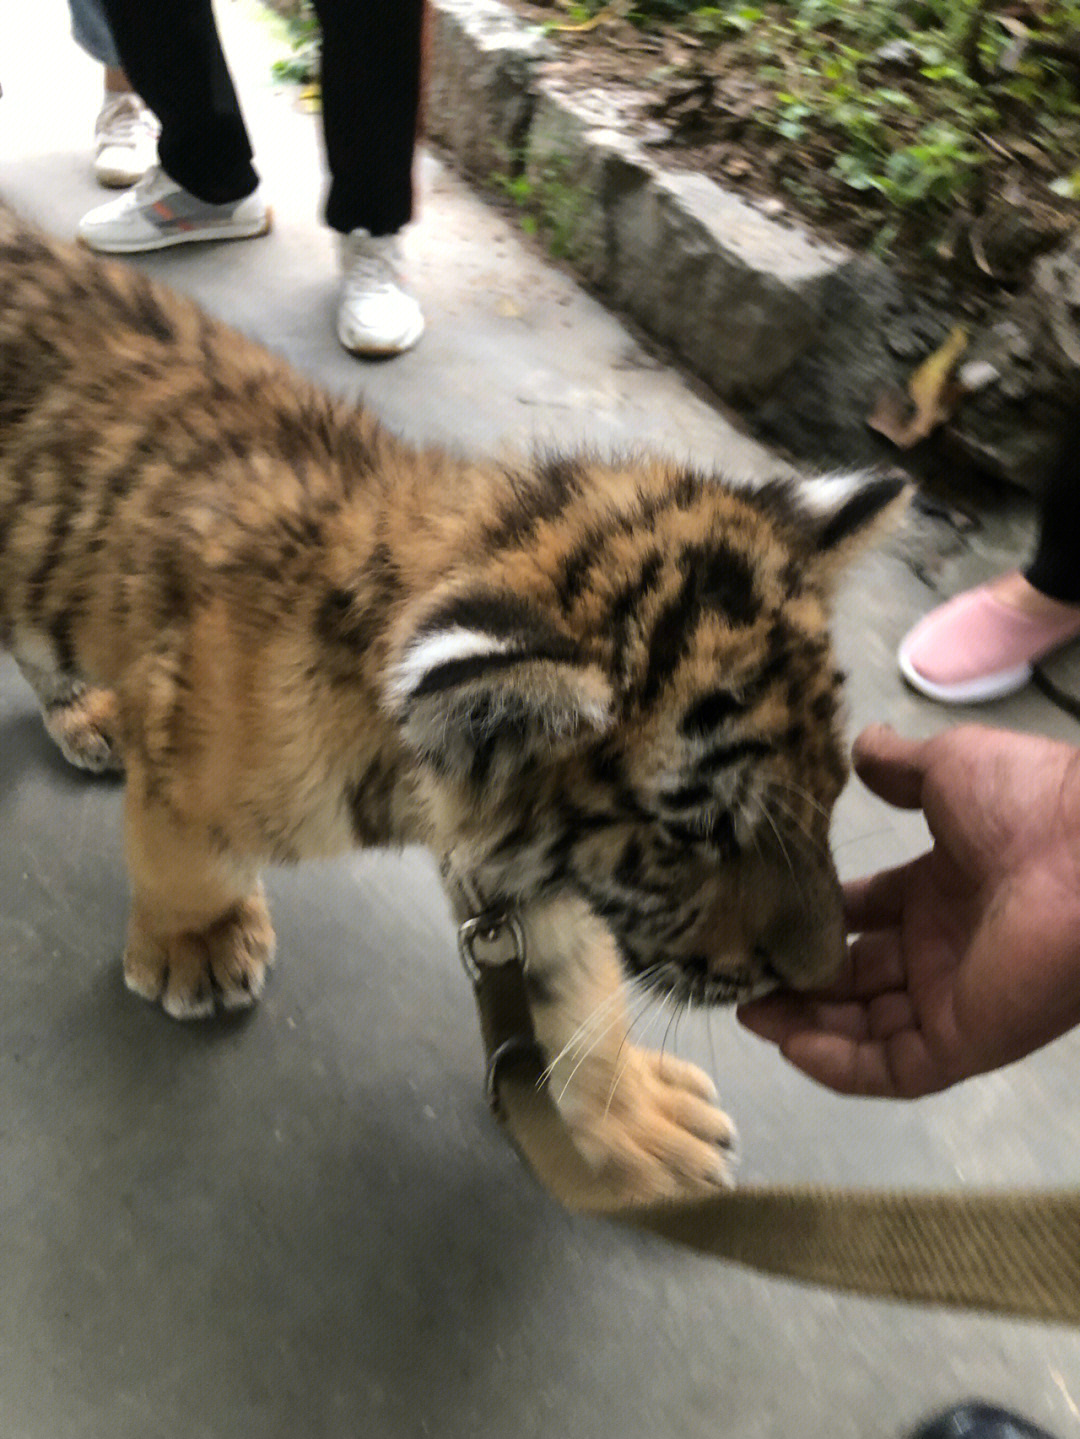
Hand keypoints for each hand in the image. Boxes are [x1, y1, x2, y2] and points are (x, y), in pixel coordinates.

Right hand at [738, 723, 1079, 1096]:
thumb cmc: (1023, 805)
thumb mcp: (947, 769)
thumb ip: (898, 769)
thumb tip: (859, 748)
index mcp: (942, 888)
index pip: (866, 914)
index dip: (817, 919)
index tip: (763, 918)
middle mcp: (943, 947)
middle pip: (857, 977)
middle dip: (799, 978)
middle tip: (742, 975)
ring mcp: (952, 998)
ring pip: (865, 1028)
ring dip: (805, 1025)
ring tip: (747, 1011)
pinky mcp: (962, 1041)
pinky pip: (892, 1069)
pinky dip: (839, 1065)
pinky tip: (789, 1044)